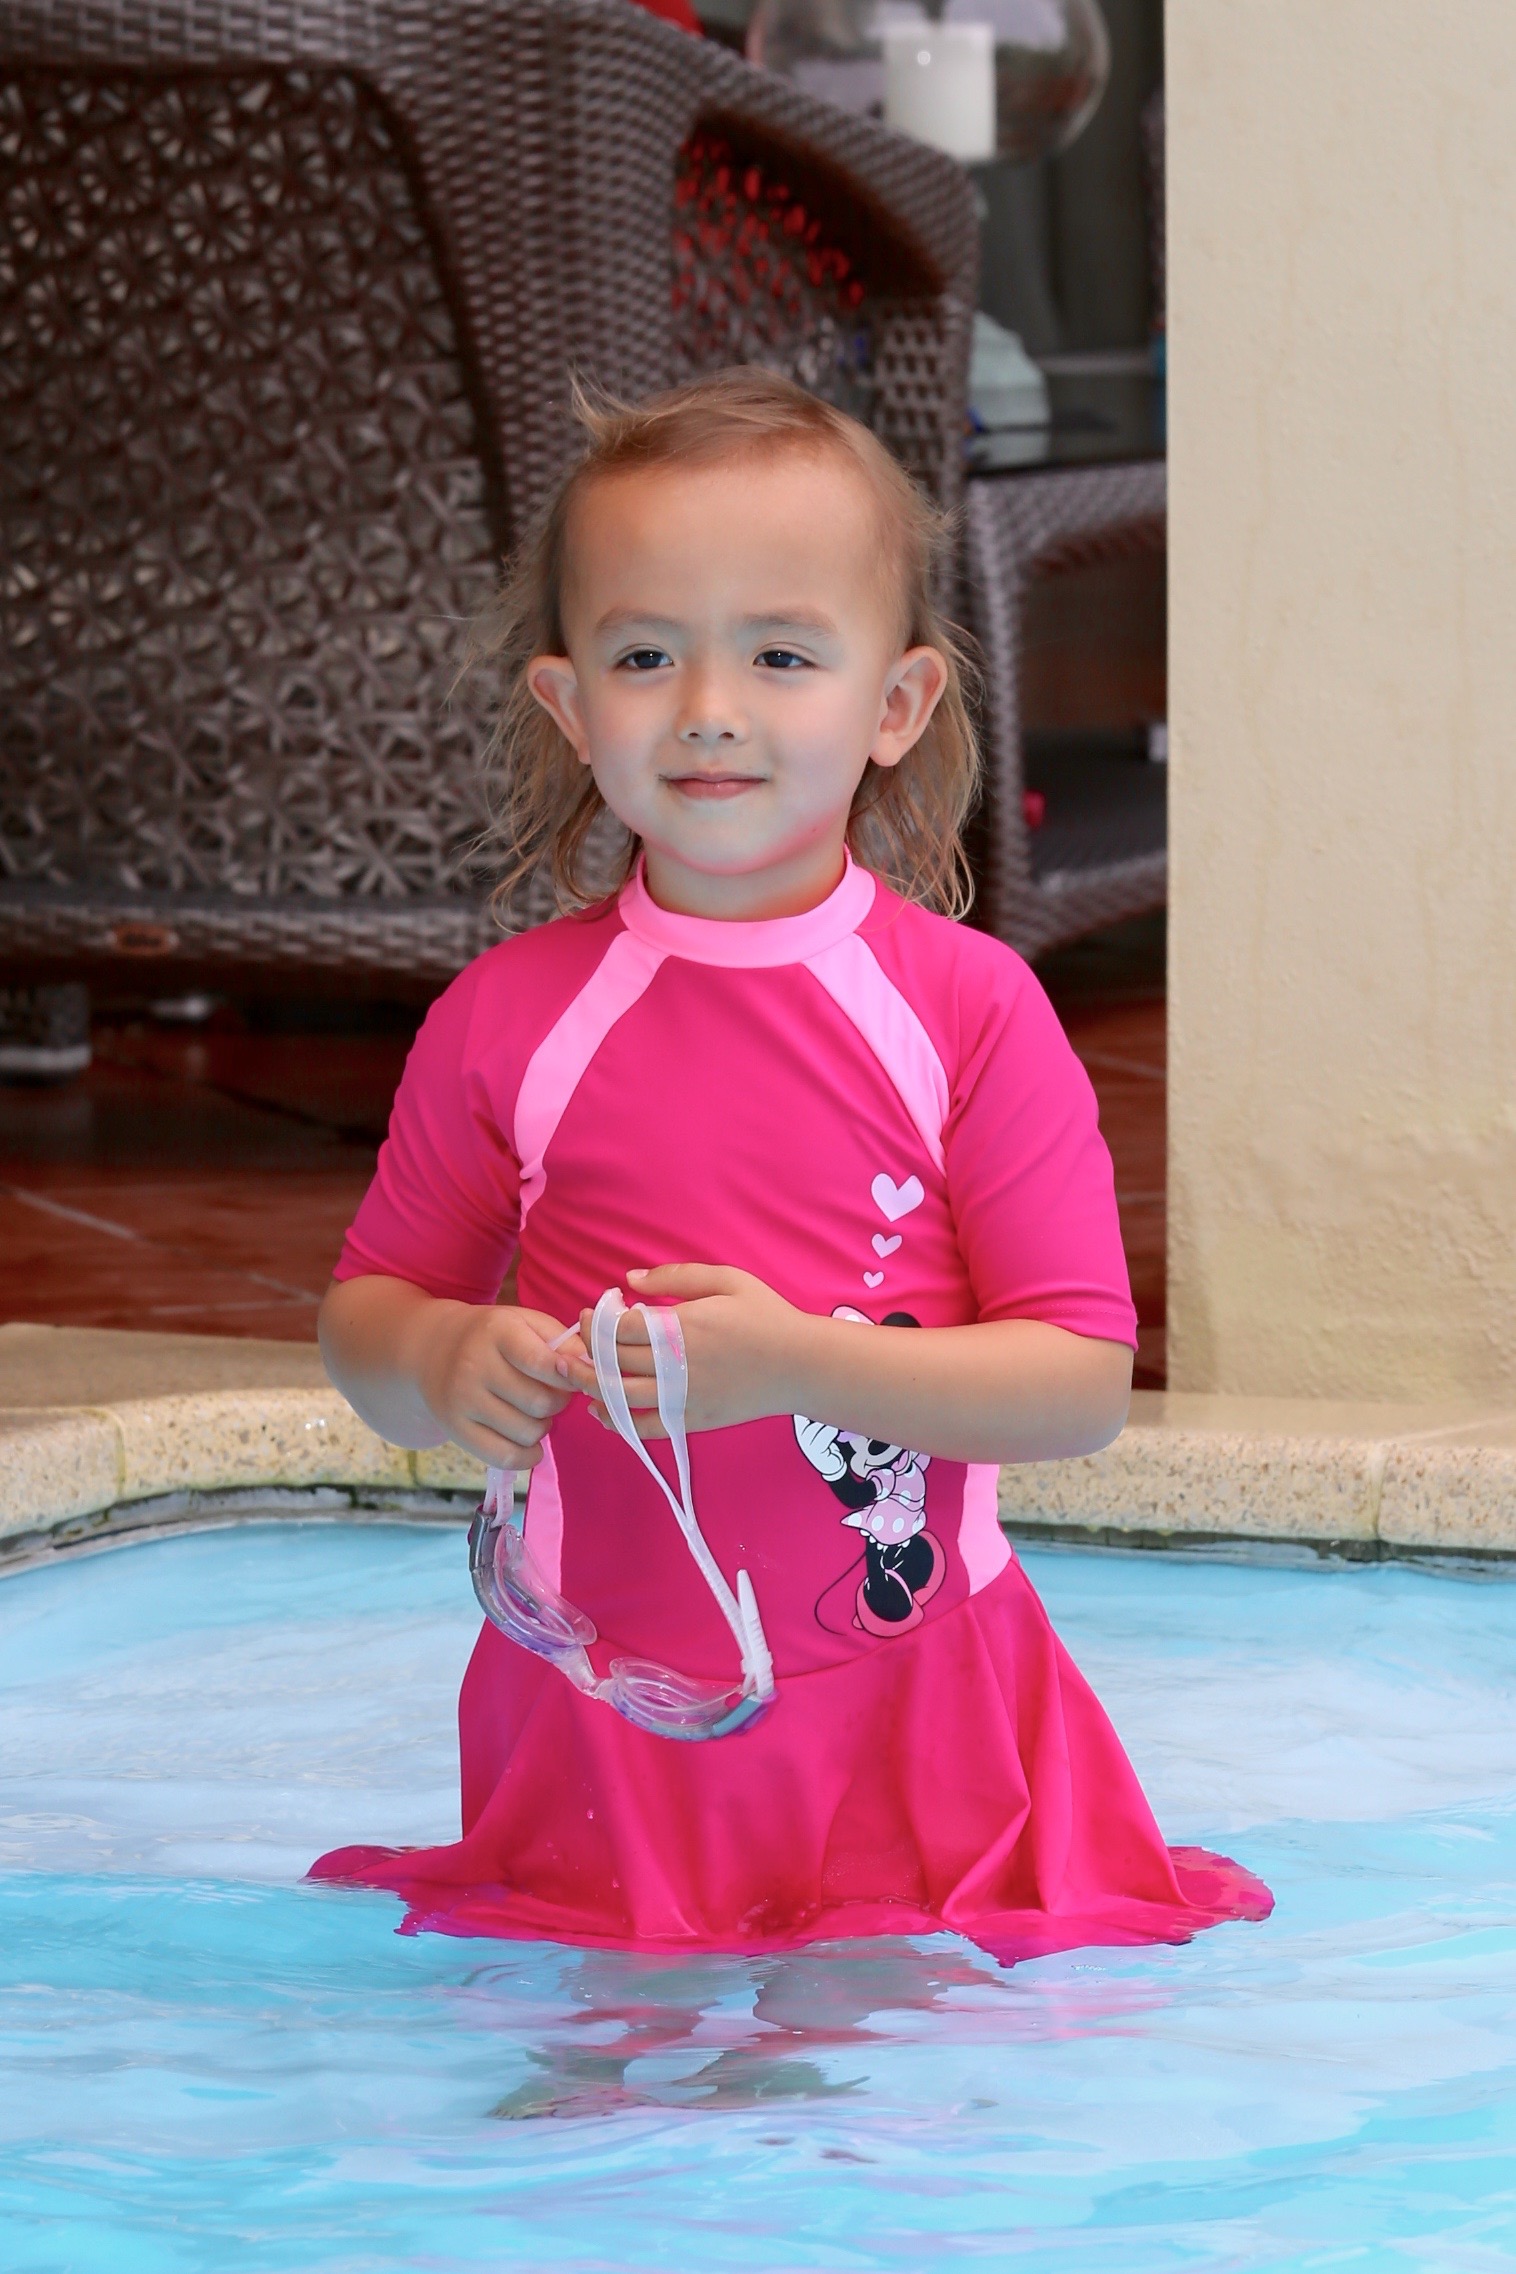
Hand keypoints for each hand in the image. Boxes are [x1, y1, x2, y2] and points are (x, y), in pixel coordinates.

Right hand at [413, 1301, 585, 1468]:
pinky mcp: (454, 1429)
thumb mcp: (526, 1322)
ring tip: (535, 1413)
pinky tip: (530, 1443)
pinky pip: (503, 1456)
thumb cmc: (493, 1336)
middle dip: (558, 1403)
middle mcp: (474, 1365)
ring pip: (526, 1432)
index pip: (544, 1363)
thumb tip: (592, 1369)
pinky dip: (527, 1456)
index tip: (573, 1378)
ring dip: (543, 1428)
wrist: (432, 1348)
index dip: (570, 1377)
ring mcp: (462, 1400)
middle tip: (552, 1395)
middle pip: (539, 1403)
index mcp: (497, 1331)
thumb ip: (564, 1341)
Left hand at [575, 1265, 807, 1437]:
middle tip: (576, 1339)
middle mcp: (677, 1364)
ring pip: (619, 1397)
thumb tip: (628, 1279)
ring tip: (573, 1374)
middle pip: (612, 1361)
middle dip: (585, 1349)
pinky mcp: (692, 1420)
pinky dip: (617, 1422)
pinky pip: (644, 1427)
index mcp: (682, 1326)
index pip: (619, 1327)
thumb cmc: (765, 1316)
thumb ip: (676, 1277)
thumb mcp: (727, 1280)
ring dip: (589, 1385)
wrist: (801, 1365)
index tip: (594, 1310)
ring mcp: (683, 1397)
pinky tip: (601, 1411)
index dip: (597, 1318)